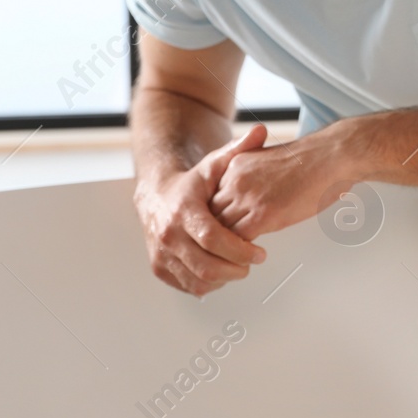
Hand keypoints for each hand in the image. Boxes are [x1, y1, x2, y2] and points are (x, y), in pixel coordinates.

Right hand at [133, 124, 269, 296]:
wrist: (156, 195)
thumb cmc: (190, 184)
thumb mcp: (214, 164)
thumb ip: (239, 150)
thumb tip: (261, 132)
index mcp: (183, 210)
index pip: (212, 239)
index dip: (240, 250)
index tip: (259, 253)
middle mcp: (168, 234)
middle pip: (206, 266)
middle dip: (236, 269)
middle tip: (252, 263)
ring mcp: (161, 252)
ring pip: (197, 281)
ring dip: (225, 279)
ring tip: (239, 267)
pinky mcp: (159, 266)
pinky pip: (186, 286)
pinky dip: (207, 284)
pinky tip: (221, 272)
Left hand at [210, 120, 358, 240]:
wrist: (331, 155)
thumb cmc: (312, 158)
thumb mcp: (269, 159)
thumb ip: (253, 176)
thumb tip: (252, 193)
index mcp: (237, 163)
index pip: (213, 196)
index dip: (216, 214)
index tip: (219, 226)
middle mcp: (236, 179)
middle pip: (212, 213)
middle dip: (217, 231)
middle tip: (220, 245)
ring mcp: (248, 197)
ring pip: (222, 229)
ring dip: (227, 244)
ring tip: (231, 256)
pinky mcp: (263, 214)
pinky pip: (240, 239)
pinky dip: (242, 250)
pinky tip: (249, 254)